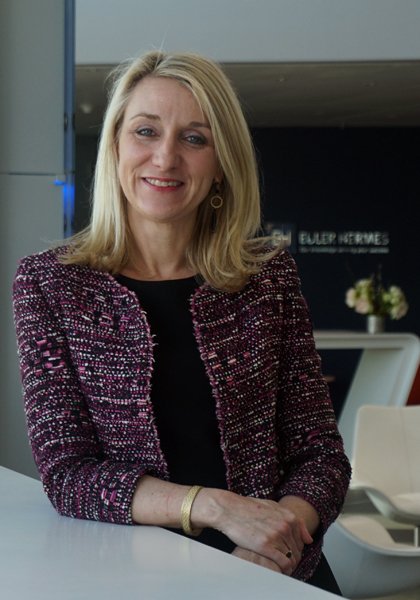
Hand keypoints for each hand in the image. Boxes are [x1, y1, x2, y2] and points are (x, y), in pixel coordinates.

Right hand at [192, 490, 312, 573]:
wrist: (229, 509)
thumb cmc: (248, 508)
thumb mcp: (273, 507)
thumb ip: (292, 521)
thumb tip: (308, 538)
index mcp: (288, 516)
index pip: (301, 540)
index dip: (297, 549)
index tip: (290, 553)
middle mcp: (284, 525)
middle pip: (297, 550)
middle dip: (293, 558)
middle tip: (285, 562)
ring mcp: (276, 535)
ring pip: (292, 558)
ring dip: (289, 565)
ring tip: (281, 567)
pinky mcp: (265, 546)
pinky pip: (284, 563)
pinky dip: (284, 569)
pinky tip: (279, 570)